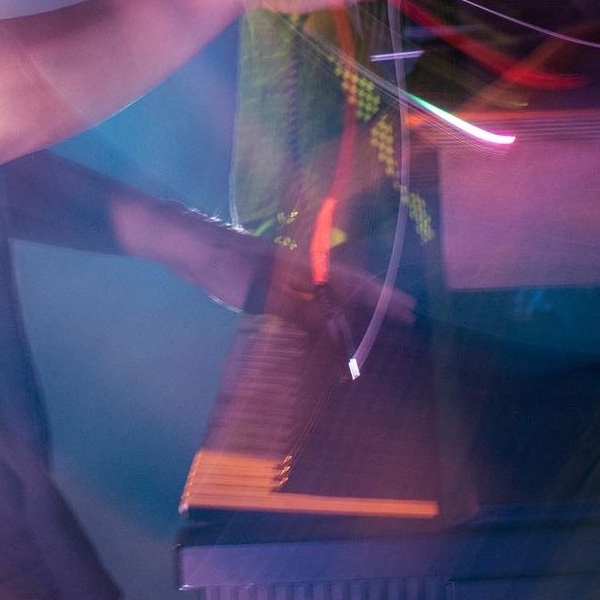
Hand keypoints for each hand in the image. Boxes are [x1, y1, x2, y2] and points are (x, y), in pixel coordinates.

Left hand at [155, 205, 413, 325]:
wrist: (190, 248)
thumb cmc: (227, 265)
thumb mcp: (266, 294)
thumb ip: (300, 315)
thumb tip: (333, 336)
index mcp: (306, 267)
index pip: (354, 283)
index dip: (383, 298)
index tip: (409, 310)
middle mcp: (299, 271)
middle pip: (341, 295)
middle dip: (365, 316)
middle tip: (389, 337)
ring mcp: (281, 279)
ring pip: (320, 305)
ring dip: (337, 325)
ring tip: (354, 351)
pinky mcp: (263, 289)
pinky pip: (299, 310)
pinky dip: (310, 327)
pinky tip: (310, 345)